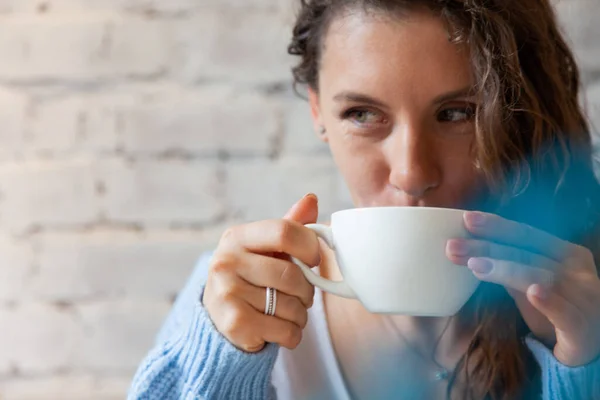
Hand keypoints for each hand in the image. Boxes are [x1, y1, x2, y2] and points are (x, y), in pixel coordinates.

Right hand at [203, 194, 320, 352]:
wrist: (220, 318)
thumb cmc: (252, 276)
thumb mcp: (267, 248)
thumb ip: (290, 225)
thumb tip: (311, 199)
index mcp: (237, 237)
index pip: (284, 232)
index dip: (309, 246)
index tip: (313, 260)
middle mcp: (226, 261)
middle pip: (291, 274)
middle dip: (307, 290)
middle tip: (302, 295)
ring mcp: (227, 292)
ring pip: (291, 306)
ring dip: (301, 315)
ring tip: (289, 312)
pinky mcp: (234, 324)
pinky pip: (284, 330)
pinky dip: (292, 334)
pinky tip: (280, 329)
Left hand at [446, 211, 599, 365]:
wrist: (590, 349)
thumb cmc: (557, 312)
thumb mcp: (530, 284)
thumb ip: (509, 266)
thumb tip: (472, 248)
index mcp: (567, 254)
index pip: (527, 235)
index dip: (497, 226)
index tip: (466, 219)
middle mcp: (578, 270)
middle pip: (528, 252)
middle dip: (488, 246)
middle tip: (453, 245)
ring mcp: (585, 298)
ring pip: (542, 277)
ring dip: (506, 269)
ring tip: (474, 265)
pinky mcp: (583, 328)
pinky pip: (565, 312)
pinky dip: (549, 300)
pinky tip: (531, 291)